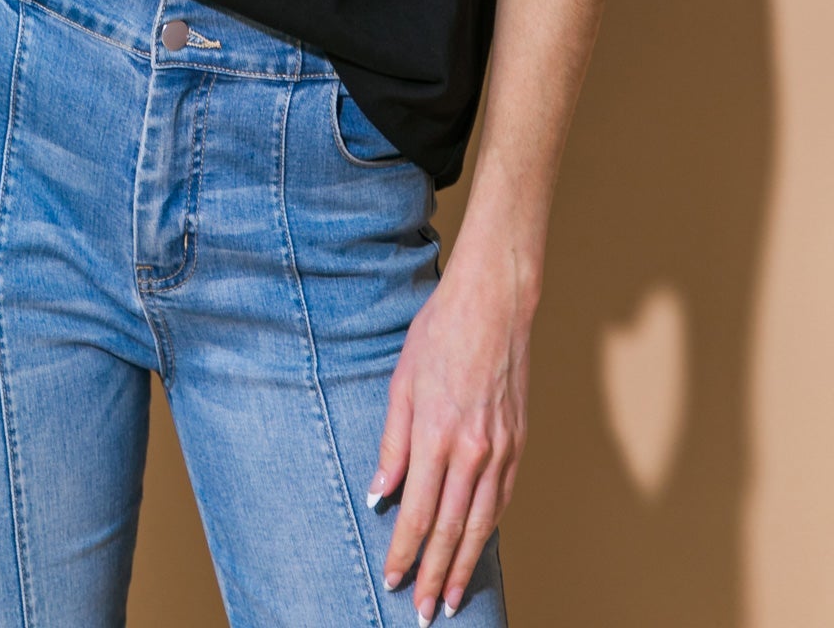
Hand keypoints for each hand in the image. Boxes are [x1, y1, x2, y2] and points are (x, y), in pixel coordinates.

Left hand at [370, 241, 531, 619]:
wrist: (494, 304)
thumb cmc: (439, 333)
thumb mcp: (401, 381)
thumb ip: (392, 442)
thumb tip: (381, 492)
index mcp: (436, 434)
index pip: (416, 512)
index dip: (404, 552)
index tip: (394, 580)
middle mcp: (471, 450)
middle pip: (450, 529)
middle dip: (435, 574)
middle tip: (426, 611)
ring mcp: (500, 448)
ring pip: (481, 523)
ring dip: (465, 564)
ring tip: (453, 596)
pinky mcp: (519, 441)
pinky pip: (503, 497)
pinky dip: (490, 529)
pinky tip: (479, 547)